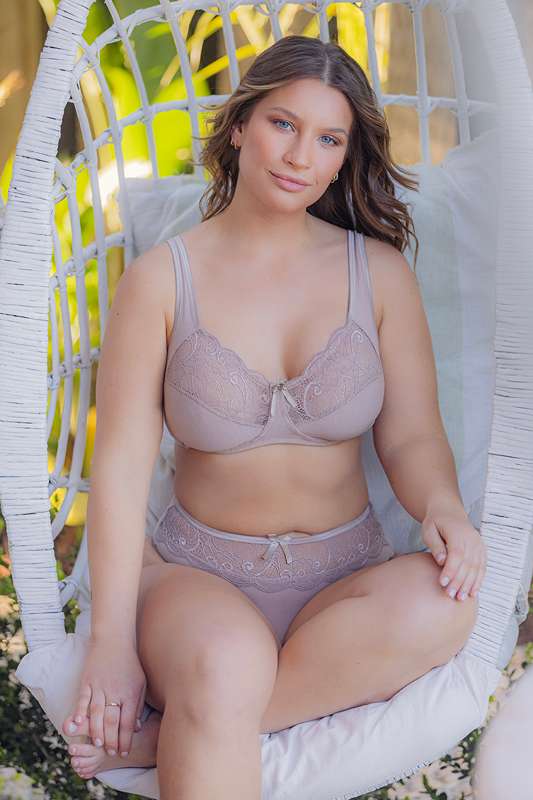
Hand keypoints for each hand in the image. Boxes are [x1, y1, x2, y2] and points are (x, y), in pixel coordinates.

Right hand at [69, 637, 146, 756]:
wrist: (115, 639)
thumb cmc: (130, 663)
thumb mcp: (141, 683)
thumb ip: (138, 705)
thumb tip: (135, 728)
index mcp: (131, 693)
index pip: (128, 722)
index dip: (125, 739)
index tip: (124, 752)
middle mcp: (115, 691)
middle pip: (113, 721)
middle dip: (112, 740)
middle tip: (111, 753)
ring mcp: (100, 686)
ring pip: (97, 713)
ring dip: (96, 731)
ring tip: (98, 745)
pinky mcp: (87, 680)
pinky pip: (82, 699)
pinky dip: (79, 712)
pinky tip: (78, 724)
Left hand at [421, 504, 486, 601]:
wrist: (449, 512)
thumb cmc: (436, 522)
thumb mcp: (429, 529)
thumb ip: (435, 545)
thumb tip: (441, 561)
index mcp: (458, 533)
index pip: (456, 554)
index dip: (450, 570)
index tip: (442, 583)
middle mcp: (472, 540)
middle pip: (467, 564)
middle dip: (459, 581)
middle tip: (450, 595)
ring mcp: (479, 545)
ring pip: (476, 568)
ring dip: (469, 585)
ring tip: (460, 598)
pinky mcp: (481, 551)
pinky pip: (482, 568)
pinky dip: (478, 581)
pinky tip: (472, 593)